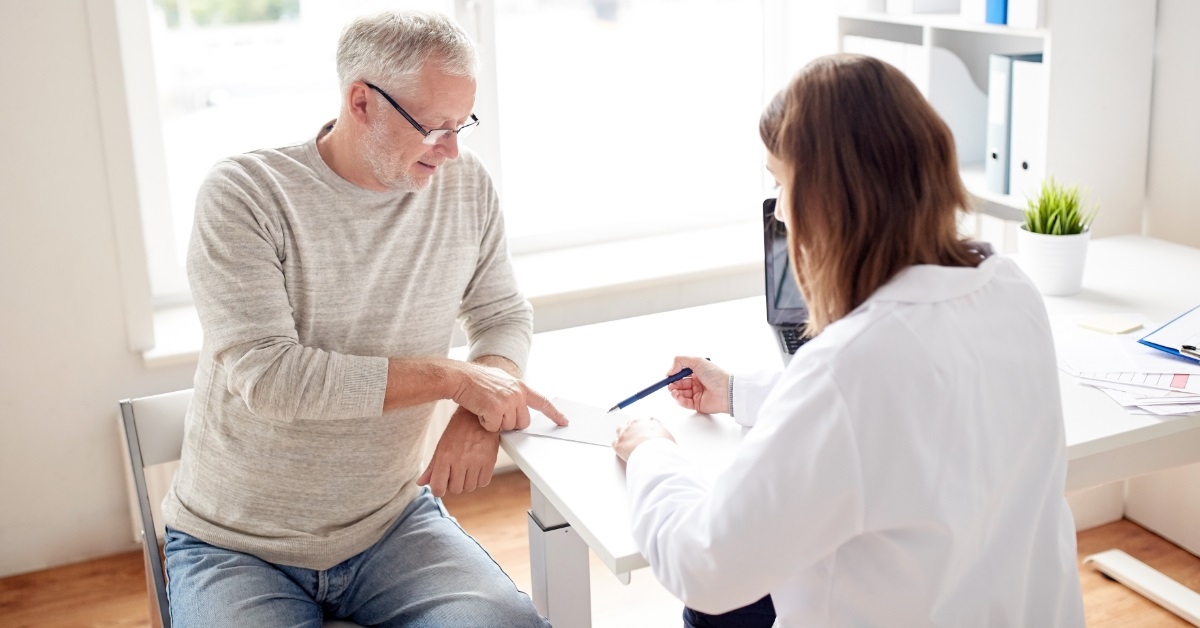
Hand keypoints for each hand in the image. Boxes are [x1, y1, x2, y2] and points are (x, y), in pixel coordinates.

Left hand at [418, 407, 498, 496]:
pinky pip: (483, 482)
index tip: (441, 486)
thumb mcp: (441, 446)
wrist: (478, 415)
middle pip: (455, 489)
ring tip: (467, 468)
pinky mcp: (490, 461)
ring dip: (467, 482)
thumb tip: (421, 483)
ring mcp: (476, 461)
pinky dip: (479, 480)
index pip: (438, 487)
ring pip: (470, 487)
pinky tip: (476, 469)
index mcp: (445, 456)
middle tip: (456, 472)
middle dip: (454, 484)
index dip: (438, 490)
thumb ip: (432, 467)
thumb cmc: (458, 430)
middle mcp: (460, 460)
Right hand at [451, 363, 566, 431]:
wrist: (461, 377)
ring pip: (508, 427)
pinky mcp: (495, 409)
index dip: (554, 413)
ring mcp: (507, 401)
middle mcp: (517, 394)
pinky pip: (494, 428)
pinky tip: (480, 411)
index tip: (564, 421)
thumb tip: (520, 406)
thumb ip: (514, 392)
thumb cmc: (477, 380)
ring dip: (496, 423)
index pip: (542, 402)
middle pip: (522, 423)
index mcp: (520, 387)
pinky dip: (485, 424)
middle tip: (495, 412)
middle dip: (509, 423)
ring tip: (486, 408)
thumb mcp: (501, 381)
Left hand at [613, 417, 675, 460]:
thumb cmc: (664, 447)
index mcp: (648, 421)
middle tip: (636, 437)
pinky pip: (615, 443)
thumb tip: (663, 439)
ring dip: (623, 434)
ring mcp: (625, 432)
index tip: (646, 431)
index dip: (645, 426)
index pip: (645, 419)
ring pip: (620, 429)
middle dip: (633, 428)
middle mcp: (635, 423)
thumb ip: (662, 435)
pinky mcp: (619, 443)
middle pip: (631, 422)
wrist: (655, 455)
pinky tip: (623, 452)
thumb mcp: (668, 437)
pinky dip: (618, 447)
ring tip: (627, 443)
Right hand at [666, 356, 730, 414]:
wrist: (726, 390)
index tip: (668, 376)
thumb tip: (669, 371)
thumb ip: (680, 361)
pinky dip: (680, 400)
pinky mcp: (698, 405)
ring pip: (681, 394)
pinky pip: (685, 403)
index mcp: (698, 373)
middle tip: (670, 386)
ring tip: (674, 391)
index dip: (674, 376)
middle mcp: (697, 383)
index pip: (682, 374)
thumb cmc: (715, 375)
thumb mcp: (697, 361)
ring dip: (675, 393)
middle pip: (680, 385)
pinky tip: (678, 397)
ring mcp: (697, 394)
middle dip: (673, 385)